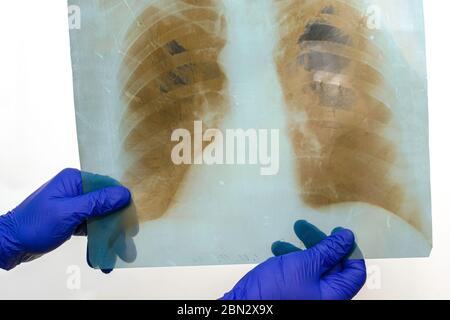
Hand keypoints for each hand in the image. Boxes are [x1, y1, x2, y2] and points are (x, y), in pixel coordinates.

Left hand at [0, 168, 130, 270]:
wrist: (9, 244)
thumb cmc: (34, 226)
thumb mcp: (68, 213)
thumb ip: (97, 202)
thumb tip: (123, 194)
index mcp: (74, 180)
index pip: (106, 186)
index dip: (121, 202)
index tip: (131, 219)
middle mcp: (76, 189)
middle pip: (106, 203)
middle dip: (116, 223)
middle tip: (127, 240)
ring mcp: (74, 204)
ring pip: (100, 216)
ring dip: (108, 234)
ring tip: (118, 253)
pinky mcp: (72, 219)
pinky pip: (91, 226)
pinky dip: (97, 238)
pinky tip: (103, 253)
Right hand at [221, 221, 365, 299]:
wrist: (245, 306)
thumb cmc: (275, 292)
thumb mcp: (304, 264)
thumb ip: (327, 250)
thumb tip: (346, 238)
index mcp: (335, 295)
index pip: (355, 271)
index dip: (348, 249)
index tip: (338, 234)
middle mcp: (324, 297)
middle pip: (334, 266)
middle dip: (320, 244)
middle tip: (308, 229)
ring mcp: (308, 296)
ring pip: (314, 268)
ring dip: (303, 248)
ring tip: (288, 236)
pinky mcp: (293, 294)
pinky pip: (299, 273)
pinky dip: (292, 259)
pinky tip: (279, 250)